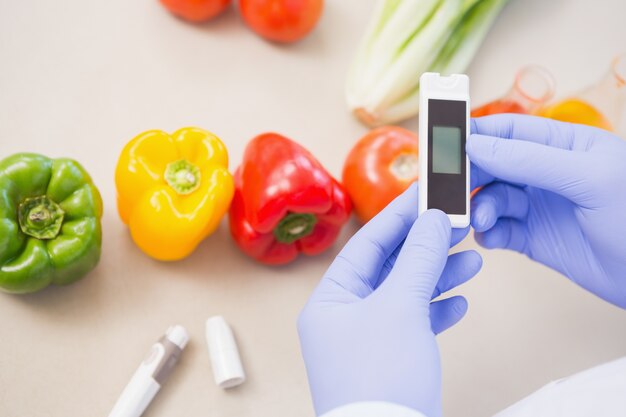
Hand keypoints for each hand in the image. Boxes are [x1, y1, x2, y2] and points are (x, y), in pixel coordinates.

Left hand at [298, 184, 481, 416]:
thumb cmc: (379, 379)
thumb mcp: (400, 307)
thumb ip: (417, 258)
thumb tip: (432, 219)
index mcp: (330, 300)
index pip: (367, 243)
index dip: (399, 216)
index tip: (428, 194)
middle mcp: (343, 317)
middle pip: (388, 267)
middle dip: (424, 246)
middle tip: (456, 224)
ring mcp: (367, 340)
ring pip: (405, 294)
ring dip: (437, 275)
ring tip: (471, 257)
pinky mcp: (390, 360)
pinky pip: (415, 324)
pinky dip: (437, 310)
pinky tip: (460, 301)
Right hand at [468, 114, 625, 308]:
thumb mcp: (587, 178)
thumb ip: (529, 160)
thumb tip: (475, 144)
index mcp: (564, 145)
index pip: (509, 129)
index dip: (475, 132)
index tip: (443, 142)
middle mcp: (547, 172)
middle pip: (492, 164)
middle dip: (470, 176)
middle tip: (450, 190)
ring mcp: (539, 206)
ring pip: (490, 199)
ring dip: (478, 208)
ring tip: (480, 221)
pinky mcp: (534, 239)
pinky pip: (498, 230)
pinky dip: (488, 233)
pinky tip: (491, 238)